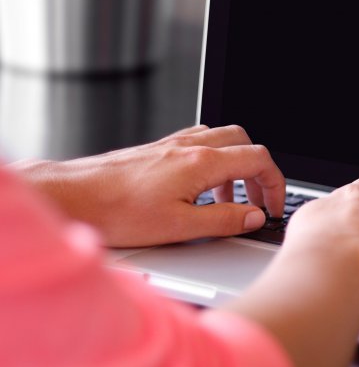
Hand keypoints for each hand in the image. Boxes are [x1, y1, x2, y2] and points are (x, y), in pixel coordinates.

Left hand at [11, 125, 284, 246]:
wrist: (74, 197)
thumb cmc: (118, 211)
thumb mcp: (180, 227)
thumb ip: (224, 220)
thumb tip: (254, 217)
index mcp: (202, 162)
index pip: (258, 160)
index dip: (275, 184)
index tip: (273, 207)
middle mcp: (190, 146)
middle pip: (244, 142)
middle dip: (258, 171)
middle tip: (257, 200)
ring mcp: (173, 144)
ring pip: (222, 140)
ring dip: (235, 166)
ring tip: (228, 199)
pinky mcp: (159, 149)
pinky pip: (200, 143)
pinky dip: (213, 161)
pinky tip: (201, 186)